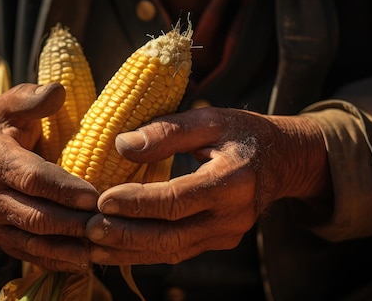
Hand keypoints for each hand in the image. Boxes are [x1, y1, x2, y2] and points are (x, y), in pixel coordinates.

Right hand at [0, 83, 98, 272]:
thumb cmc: (1, 125)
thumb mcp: (12, 103)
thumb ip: (33, 98)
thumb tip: (59, 92)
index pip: (33, 178)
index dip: (64, 189)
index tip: (95, 196)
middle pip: (37, 217)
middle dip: (74, 223)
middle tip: (109, 224)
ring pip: (34, 242)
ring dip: (69, 248)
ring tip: (102, 246)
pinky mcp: (1, 238)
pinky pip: (30, 255)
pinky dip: (57, 261)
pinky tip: (85, 261)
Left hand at [86, 107, 329, 265]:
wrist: (283, 161)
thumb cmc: (242, 133)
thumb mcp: (210, 119)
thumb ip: (168, 131)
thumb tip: (120, 144)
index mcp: (233, 179)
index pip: (178, 199)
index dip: (139, 203)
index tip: (102, 200)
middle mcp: (233, 215)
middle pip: (172, 234)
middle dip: (127, 235)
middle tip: (89, 230)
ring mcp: (227, 234)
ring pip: (172, 250)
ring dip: (130, 252)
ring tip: (93, 247)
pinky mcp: (220, 242)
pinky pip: (178, 251)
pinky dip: (145, 252)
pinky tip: (117, 249)